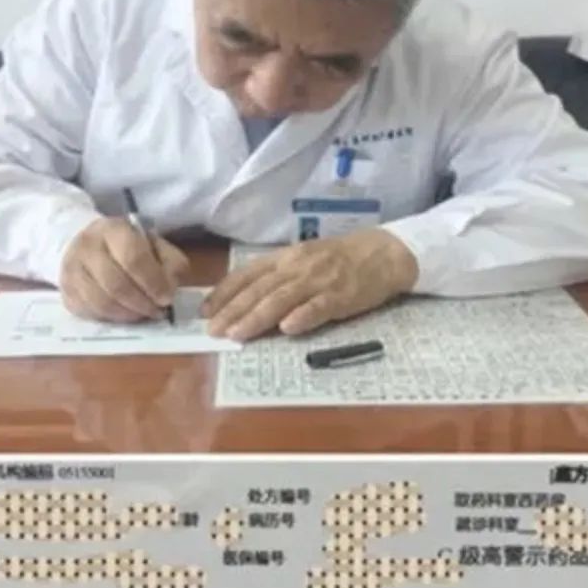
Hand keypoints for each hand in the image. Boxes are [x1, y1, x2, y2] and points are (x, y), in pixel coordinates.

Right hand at [60, 217, 188, 321]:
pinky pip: (91, 313)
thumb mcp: (155, 245)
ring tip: (143, 314)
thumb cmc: (128, 247)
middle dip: (142, 303)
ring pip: (102, 303)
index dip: (153, 282)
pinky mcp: (66, 292)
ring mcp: (72, 270)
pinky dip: (112, 319)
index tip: (166, 298)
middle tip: (157, 311)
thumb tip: (170, 288)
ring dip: (128, 314)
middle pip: (116, 284)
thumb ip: (170, 262)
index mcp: (113, 229)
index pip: (133, 258)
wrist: (88, 245)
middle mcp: (87, 247)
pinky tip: (125, 315)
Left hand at [203, 228, 418, 340]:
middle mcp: (297, 267)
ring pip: (282, 299)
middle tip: (213, 331)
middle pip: (259, 290)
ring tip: (238, 334)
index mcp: (284, 258)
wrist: (382, 253)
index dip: (224, 293)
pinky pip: (319, 306)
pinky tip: (288, 329)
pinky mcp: (341, 296)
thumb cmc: (338, 260)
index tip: (204, 312)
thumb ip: (276, 279)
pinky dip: (302, 317)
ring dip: (257, 317)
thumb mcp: (302, 261)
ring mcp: (319, 281)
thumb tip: (244, 300)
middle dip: (233, 311)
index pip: (246, 275)